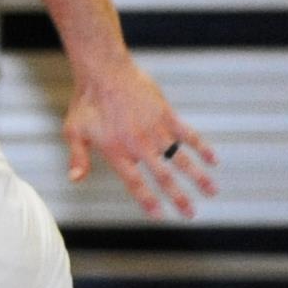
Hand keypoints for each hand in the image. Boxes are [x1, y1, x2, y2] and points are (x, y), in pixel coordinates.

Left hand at [65, 55, 216, 218]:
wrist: (104, 71)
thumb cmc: (85, 102)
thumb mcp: (73, 132)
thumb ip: (78, 158)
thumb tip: (75, 180)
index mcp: (117, 152)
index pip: (136, 183)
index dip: (148, 201)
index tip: (161, 216)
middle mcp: (139, 145)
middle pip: (163, 176)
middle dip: (179, 197)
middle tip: (192, 214)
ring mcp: (155, 129)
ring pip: (180, 158)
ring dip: (198, 176)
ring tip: (212, 191)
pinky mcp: (166, 114)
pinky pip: (188, 134)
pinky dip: (202, 147)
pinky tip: (214, 160)